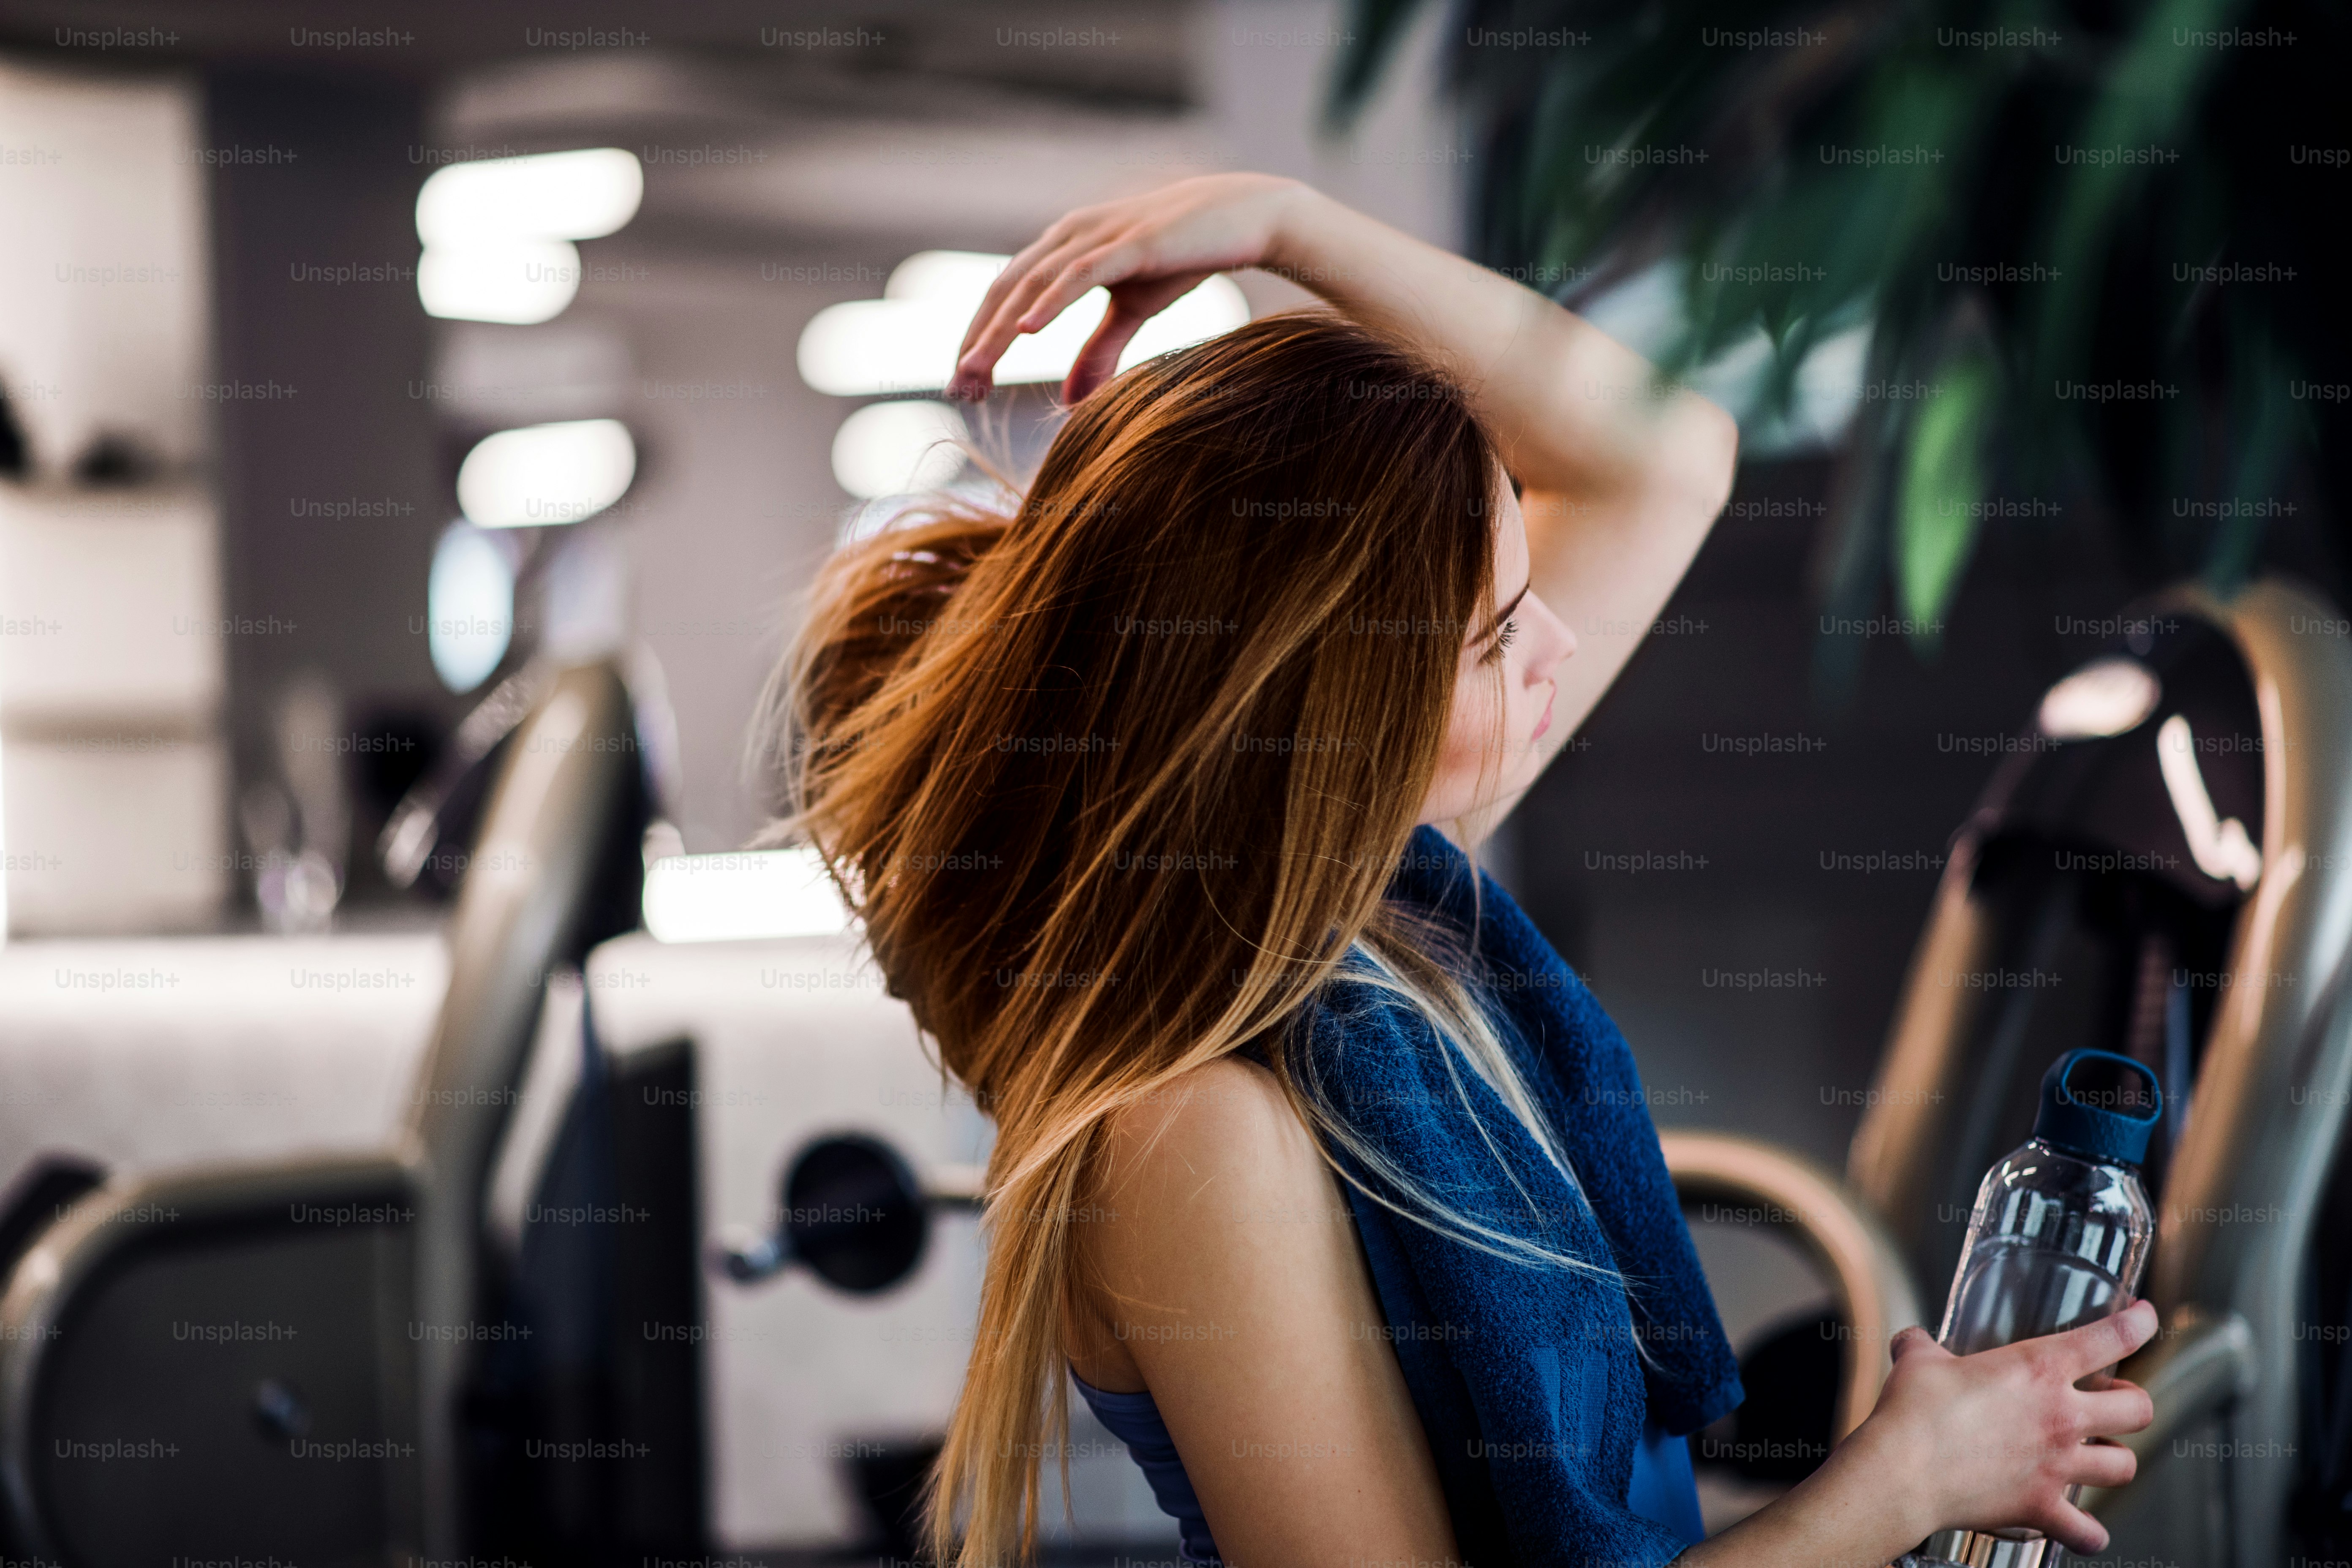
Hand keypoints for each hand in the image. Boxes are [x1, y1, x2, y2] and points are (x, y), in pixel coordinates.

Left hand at [946, 172, 1306, 405]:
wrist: (1245, 218)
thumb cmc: (1185, 257)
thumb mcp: (1133, 312)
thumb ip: (1099, 352)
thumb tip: (1069, 401)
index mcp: (1064, 249)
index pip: (1007, 295)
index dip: (981, 338)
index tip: (965, 386)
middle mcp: (1070, 236)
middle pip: (1006, 291)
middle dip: (977, 341)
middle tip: (958, 390)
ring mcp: (1098, 236)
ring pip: (1033, 286)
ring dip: (1000, 330)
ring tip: (976, 370)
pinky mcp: (1129, 243)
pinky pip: (1080, 274)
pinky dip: (1050, 301)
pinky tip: (1027, 330)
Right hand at [1837, 1299, 2158, 1553]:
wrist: (1901, 1471)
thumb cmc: (1912, 1411)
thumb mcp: (1917, 1360)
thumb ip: (1923, 1346)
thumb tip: (1913, 1342)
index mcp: (2037, 1368)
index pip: (2110, 1338)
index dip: (2138, 1323)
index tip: (2145, 1318)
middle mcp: (2060, 1416)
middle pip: (2139, 1409)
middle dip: (2132, 1403)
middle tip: (2112, 1401)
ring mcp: (2056, 1466)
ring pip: (2124, 1466)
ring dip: (2114, 1460)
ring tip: (2098, 1455)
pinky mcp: (2041, 1507)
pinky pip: (2088, 1532)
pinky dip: (2088, 1532)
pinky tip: (2081, 1527)